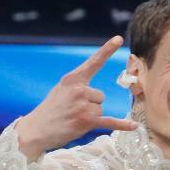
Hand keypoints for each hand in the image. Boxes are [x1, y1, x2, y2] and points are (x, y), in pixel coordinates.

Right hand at [15, 35, 136, 161]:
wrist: (36, 130)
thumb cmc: (51, 110)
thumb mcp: (61, 90)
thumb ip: (78, 86)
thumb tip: (97, 94)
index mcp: (72, 79)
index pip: (93, 62)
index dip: (107, 50)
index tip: (119, 39)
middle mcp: (79, 90)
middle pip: (100, 96)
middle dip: (91, 105)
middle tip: (73, 111)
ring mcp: (83, 105)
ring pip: (101, 109)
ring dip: (91, 116)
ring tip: (74, 119)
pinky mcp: (87, 121)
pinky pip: (110, 122)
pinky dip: (122, 125)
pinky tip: (133, 126)